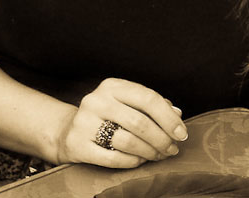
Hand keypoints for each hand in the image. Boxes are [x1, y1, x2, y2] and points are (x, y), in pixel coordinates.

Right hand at [55, 78, 186, 168]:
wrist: (67, 131)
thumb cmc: (105, 117)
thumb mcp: (125, 104)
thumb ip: (150, 106)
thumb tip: (177, 113)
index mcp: (111, 86)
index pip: (147, 98)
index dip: (168, 117)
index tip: (181, 133)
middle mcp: (97, 100)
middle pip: (139, 121)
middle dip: (162, 138)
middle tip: (173, 149)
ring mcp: (85, 122)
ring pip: (128, 140)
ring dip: (150, 152)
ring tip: (159, 156)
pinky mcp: (78, 144)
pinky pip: (113, 158)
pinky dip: (132, 161)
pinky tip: (140, 161)